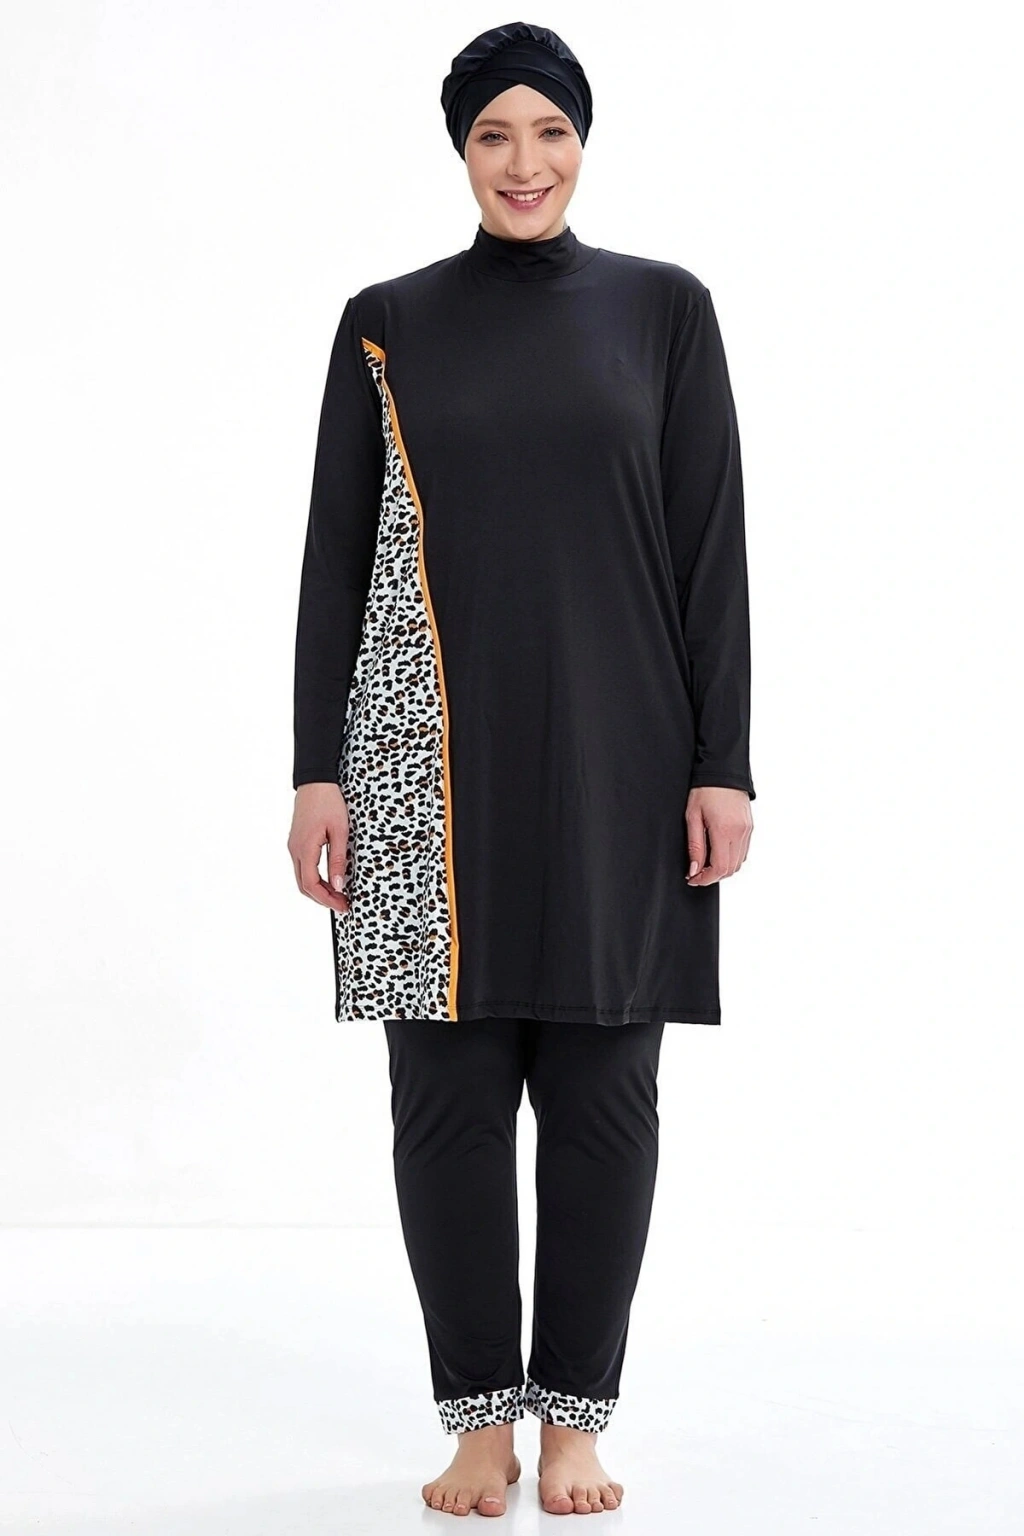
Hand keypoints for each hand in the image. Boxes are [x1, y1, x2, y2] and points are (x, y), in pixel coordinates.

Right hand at [287, 782, 351, 913]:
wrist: (315, 780)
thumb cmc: (328, 801)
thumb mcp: (339, 831)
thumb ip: (337, 859)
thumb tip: (339, 885)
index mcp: (305, 848)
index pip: (312, 885)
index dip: (327, 900)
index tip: (342, 906)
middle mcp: (295, 850)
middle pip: (304, 886)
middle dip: (323, 899)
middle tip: (342, 904)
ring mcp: (294, 846)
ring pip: (302, 878)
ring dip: (318, 889)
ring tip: (338, 894)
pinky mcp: (297, 841)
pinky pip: (303, 867)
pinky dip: (315, 878)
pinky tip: (329, 878)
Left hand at [685, 786, 752, 885]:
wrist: (723, 770)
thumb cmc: (705, 790)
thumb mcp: (692, 817)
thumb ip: (694, 846)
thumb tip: (694, 870)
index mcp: (724, 830)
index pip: (720, 868)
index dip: (705, 878)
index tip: (693, 878)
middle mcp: (740, 833)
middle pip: (730, 869)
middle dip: (712, 876)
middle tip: (696, 873)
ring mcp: (747, 831)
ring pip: (738, 863)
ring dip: (722, 868)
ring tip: (705, 863)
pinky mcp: (750, 828)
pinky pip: (743, 852)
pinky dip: (731, 858)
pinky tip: (717, 853)